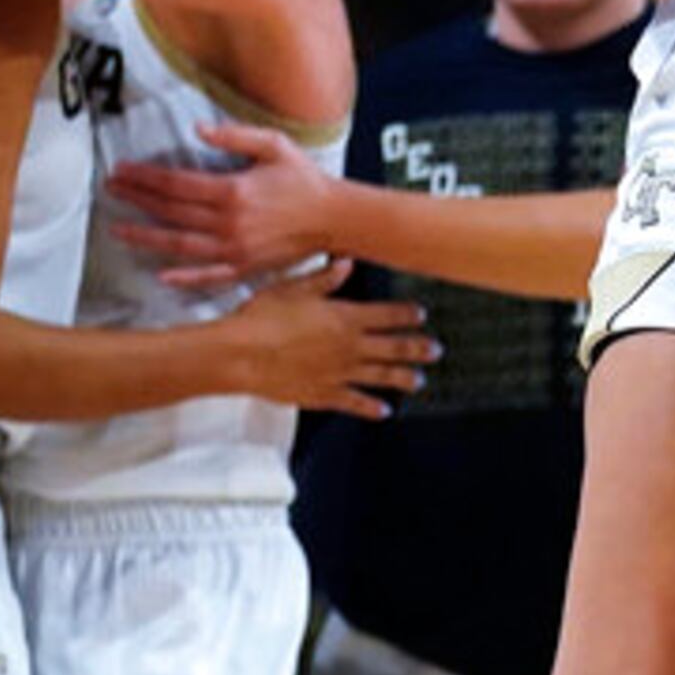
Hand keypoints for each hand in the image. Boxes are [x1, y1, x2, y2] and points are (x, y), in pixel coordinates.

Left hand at [110, 124, 342, 291]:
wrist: (333, 217)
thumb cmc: (303, 178)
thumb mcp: (274, 145)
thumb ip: (235, 135)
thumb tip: (198, 129)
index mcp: (233, 191)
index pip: (176, 184)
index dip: (145, 177)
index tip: (122, 171)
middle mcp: (229, 223)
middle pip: (171, 212)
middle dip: (137, 200)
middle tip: (111, 190)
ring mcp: (235, 250)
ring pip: (180, 245)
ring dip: (146, 238)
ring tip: (119, 231)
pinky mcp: (245, 269)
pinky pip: (209, 276)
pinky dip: (184, 278)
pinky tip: (161, 275)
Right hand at [203, 258, 434, 416]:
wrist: (239, 354)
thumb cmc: (261, 318)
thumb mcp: (293, 287)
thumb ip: (324, 278)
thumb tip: (347, 263)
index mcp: (344, 317)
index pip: (388, 315)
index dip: (408, 314)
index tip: (420, 315)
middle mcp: (349, 347)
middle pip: (395, 347)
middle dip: (418, 348)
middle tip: (435, 350)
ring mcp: (339, 373)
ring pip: (382, 376)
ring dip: (403, 378)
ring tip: (418, 381)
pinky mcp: (323, 395)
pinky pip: (355, 403)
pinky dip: (372, 407)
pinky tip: (384, 410)